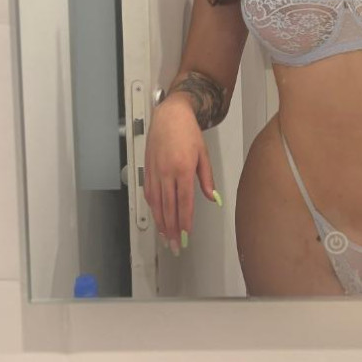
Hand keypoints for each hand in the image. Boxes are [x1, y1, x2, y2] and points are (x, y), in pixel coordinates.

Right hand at [143, 92, 216, 255]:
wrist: (170, 115)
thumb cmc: (188, 132)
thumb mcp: (203, 154)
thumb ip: (207, 179)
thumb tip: (214, 199)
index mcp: (183, 169)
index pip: (184, 202)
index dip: (184, 221)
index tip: (185, 236)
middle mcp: (167, 172)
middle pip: (168, 207)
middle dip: (172, 229)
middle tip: (174, 246)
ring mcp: (155, 171)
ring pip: (157, 204)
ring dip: (161, 222)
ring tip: (165, 238)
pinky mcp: (148, 169)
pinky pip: (149, 193)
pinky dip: (153, 208)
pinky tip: (157, 217)